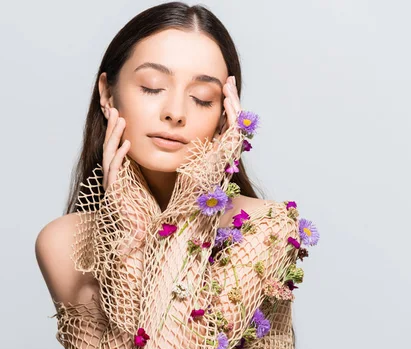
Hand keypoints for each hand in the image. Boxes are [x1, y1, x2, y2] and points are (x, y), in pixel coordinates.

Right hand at [101, 107, 157, 242]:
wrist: (137, 238)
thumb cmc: (142, 217)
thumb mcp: (144, 190)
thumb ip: (144, 176)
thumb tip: (155, 158)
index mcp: (118, 177)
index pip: (114, 150)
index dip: (115, 133)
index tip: (120, 116)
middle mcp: (112, 179)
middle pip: (109, 148)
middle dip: (112, 129)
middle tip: (116, 110)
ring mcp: (112, 185)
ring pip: (110, 155)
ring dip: (114, 136)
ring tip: (120, 119)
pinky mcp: (114, 193)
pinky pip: (116, 170)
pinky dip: (120, 156)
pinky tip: (126, 144)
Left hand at [163, 75, 245, 219]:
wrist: (187, 204)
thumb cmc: (182, 186)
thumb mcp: (184, 159)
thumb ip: (186, 145)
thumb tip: (173, 131)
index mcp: (217, 151)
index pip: (224, 124)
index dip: (224, 106)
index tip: (221, 89)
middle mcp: (225, 151)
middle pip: (233, 120)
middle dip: (232, 99)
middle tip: (228, 82)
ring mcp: (228, 153)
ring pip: (237, 123)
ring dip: (234, 103)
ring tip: (228, 86)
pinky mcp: (227, 155)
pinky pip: (235, 130)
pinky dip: (233, 115)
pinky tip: (228, 101)